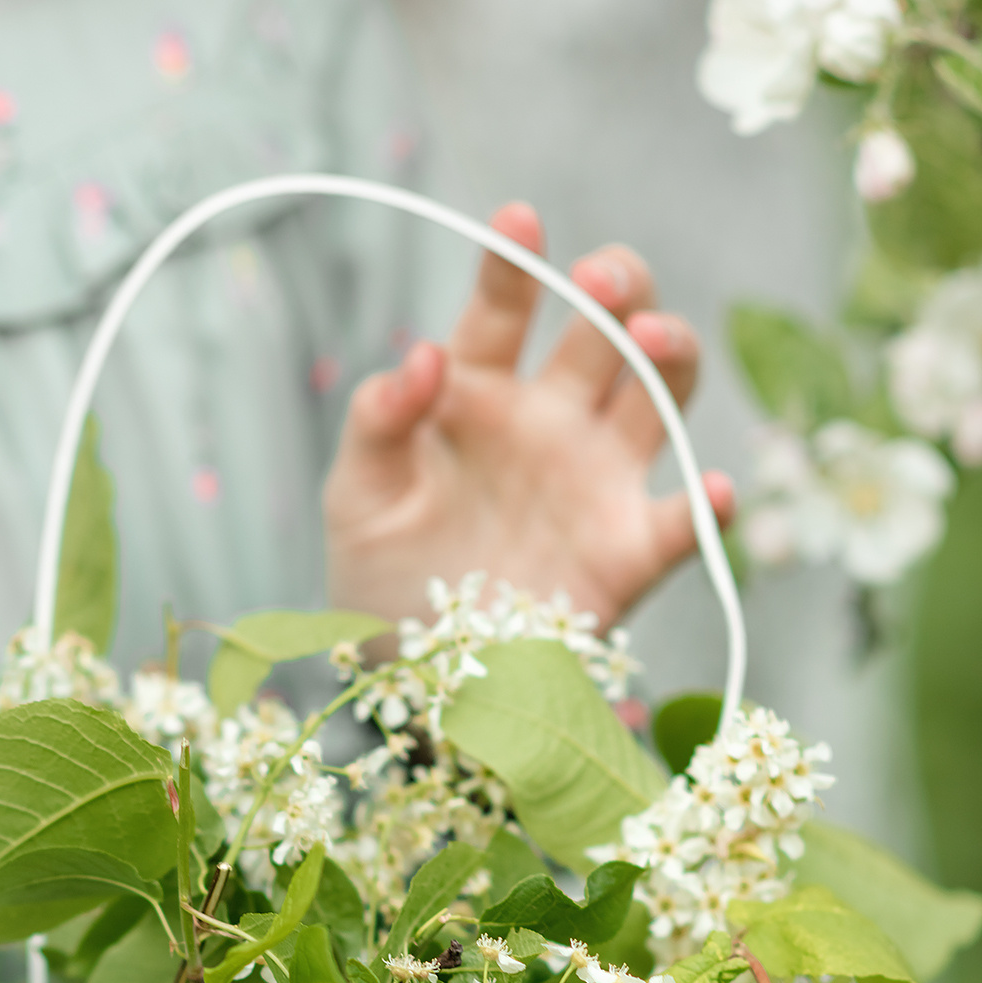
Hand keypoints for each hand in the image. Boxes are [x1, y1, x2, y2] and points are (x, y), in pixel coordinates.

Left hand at [324, 205, 735, 629]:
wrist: (411, 674)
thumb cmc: (381, 572)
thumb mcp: (357, 496)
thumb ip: (378, 423)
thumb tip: (421, 355)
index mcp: (481, 393)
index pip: (504, 309)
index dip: (515, 262)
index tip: (519, 220)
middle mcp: (552, 422)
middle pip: (606, 331)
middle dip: (617, 289)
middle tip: (601, 281)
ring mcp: (597, 482)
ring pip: (660, 395)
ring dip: (670, 357)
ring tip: (653, 341)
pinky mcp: (627, 553)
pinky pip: (683, 523)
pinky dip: (709, 508)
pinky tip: (713, 489)